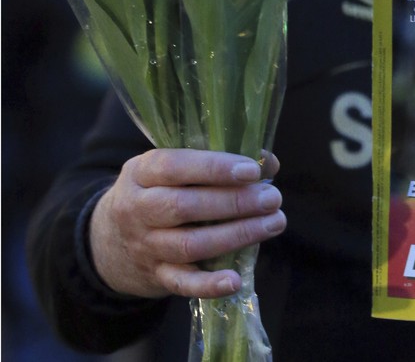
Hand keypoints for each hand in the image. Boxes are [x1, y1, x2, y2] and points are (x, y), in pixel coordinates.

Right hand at [89, 149, 284, 298]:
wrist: (109, 240)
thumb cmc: (158, 192)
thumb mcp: (173, 168)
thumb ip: (217, 161)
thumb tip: (268, 162)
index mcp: (142, 172)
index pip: (174, 166)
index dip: (214, 168)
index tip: (251, 170)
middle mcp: (137, 209)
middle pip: (184, 207)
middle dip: (234, 202)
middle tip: (272, 198)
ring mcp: (145, 245)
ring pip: (190, 244)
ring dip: (237, 235)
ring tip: (274, 223)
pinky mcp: (156, 275)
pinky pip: (182, 284)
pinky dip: (209, 285)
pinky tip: (235, 280)